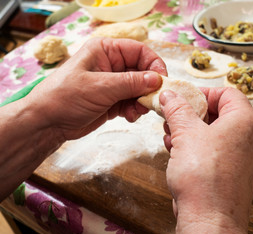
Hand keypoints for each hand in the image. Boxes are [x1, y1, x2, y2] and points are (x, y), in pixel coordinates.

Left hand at [0, 38, 166, 200]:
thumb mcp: (100, 87)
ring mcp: (112, 84)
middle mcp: (111, 65)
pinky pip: (132, 102)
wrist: (49, 123)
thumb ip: (130, 83)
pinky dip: (135, 109)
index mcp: (105, 51)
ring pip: (139, 89)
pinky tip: (130, 116)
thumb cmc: (66, 97)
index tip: (162, 81)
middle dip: (148, 87)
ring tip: (137, 111)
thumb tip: (156, 80)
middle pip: (142, 72)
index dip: (153, 64)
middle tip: (150, 101)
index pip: (139, 51)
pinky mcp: (112, 101)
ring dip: (142, 101)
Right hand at [160, 87, 252, 233]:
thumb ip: (177, 108)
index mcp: (245, 121)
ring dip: (187, 130)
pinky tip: (174, 149)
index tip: (182, 98)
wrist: (208, 217)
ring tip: (169, 134)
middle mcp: (247, 137)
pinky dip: (192, 145)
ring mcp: (239, 154)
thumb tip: (169, 94)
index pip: (226, 93)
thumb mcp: (185, 132)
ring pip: (210, 131)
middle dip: (190, 114)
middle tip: (172, 116)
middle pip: (217, 112)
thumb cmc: (202, 174)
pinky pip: (210, 148)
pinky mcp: (228, 168)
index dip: (202, 93)